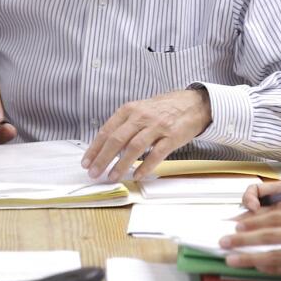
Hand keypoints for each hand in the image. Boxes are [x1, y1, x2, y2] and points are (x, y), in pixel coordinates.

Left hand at [81, 88, 211, 180]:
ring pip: (134, 147)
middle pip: (117, 139)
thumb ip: (125, 126)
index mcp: (130, 109)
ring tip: (113, 177)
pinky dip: (145, 166)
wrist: (193, 103)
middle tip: (94, 173)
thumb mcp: (141, 110)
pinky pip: (156, 154)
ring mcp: (158, 126)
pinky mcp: (172, 137)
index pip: (107, 130)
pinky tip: (137, 175)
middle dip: (103, 158)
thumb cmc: (163, 109)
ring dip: (121, 164)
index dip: (95, 148)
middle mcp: (142, 116)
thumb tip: (106, 148)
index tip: (86, 162)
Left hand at [221, 206, 280, 280]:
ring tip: (232, 258)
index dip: (255, 221)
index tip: (238, 224)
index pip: (277, 217)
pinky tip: (260, 269)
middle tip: (224, 241)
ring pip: (275, 253)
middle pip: (270, 234)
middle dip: (243, 238)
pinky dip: (274, 269)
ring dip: (251, 256)